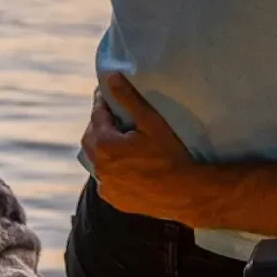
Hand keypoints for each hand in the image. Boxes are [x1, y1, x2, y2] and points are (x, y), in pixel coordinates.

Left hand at [79, 74, 196, 222]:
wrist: (185, 193)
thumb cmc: (170, 155)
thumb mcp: (151, 122)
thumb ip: (128, 99)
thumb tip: (110, 78)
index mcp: (104, 144)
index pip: (97, 116)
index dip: (102, 103)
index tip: (106, 93)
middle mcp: (98, 166)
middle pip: (91, 138)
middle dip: (98, 125)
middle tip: (111, 116)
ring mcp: (105, 185)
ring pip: (96, 160)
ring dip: (102, 148)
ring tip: (117, 140)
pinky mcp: (114, 198)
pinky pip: (105, 180)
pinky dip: (109, 169)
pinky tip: (122, 166)